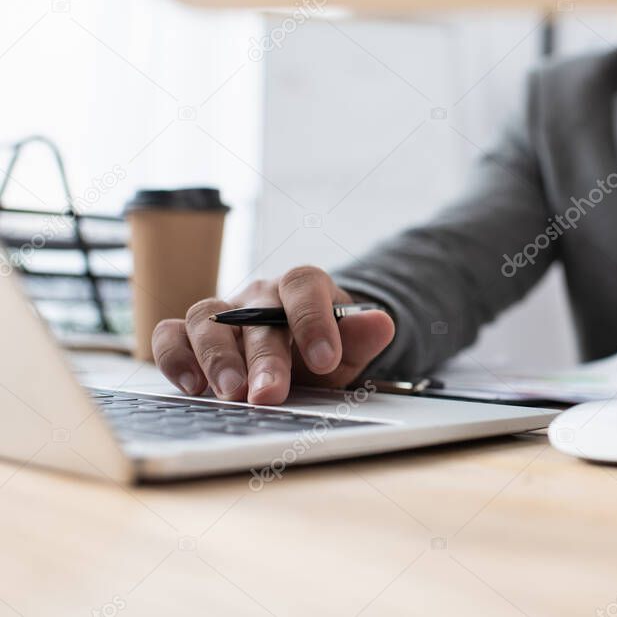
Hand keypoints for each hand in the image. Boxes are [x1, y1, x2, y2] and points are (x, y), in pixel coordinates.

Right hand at [151, 266, 394, 404]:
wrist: (299, 354)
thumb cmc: (321, 351)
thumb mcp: (349, 350)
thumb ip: (361, 337)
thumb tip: (382, 322)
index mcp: (301, 288)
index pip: (303, 285)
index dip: (313, 320)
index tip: (326, 360)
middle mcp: (257, 295)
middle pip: (255, 314)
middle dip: (264, 357)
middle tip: (270, 394)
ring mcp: (222, 312)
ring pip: (205, 317)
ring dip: (216, 357)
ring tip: (230, 394)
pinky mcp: (190, 334)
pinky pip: (170, 334)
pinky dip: (175, 356)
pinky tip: (191, 387)